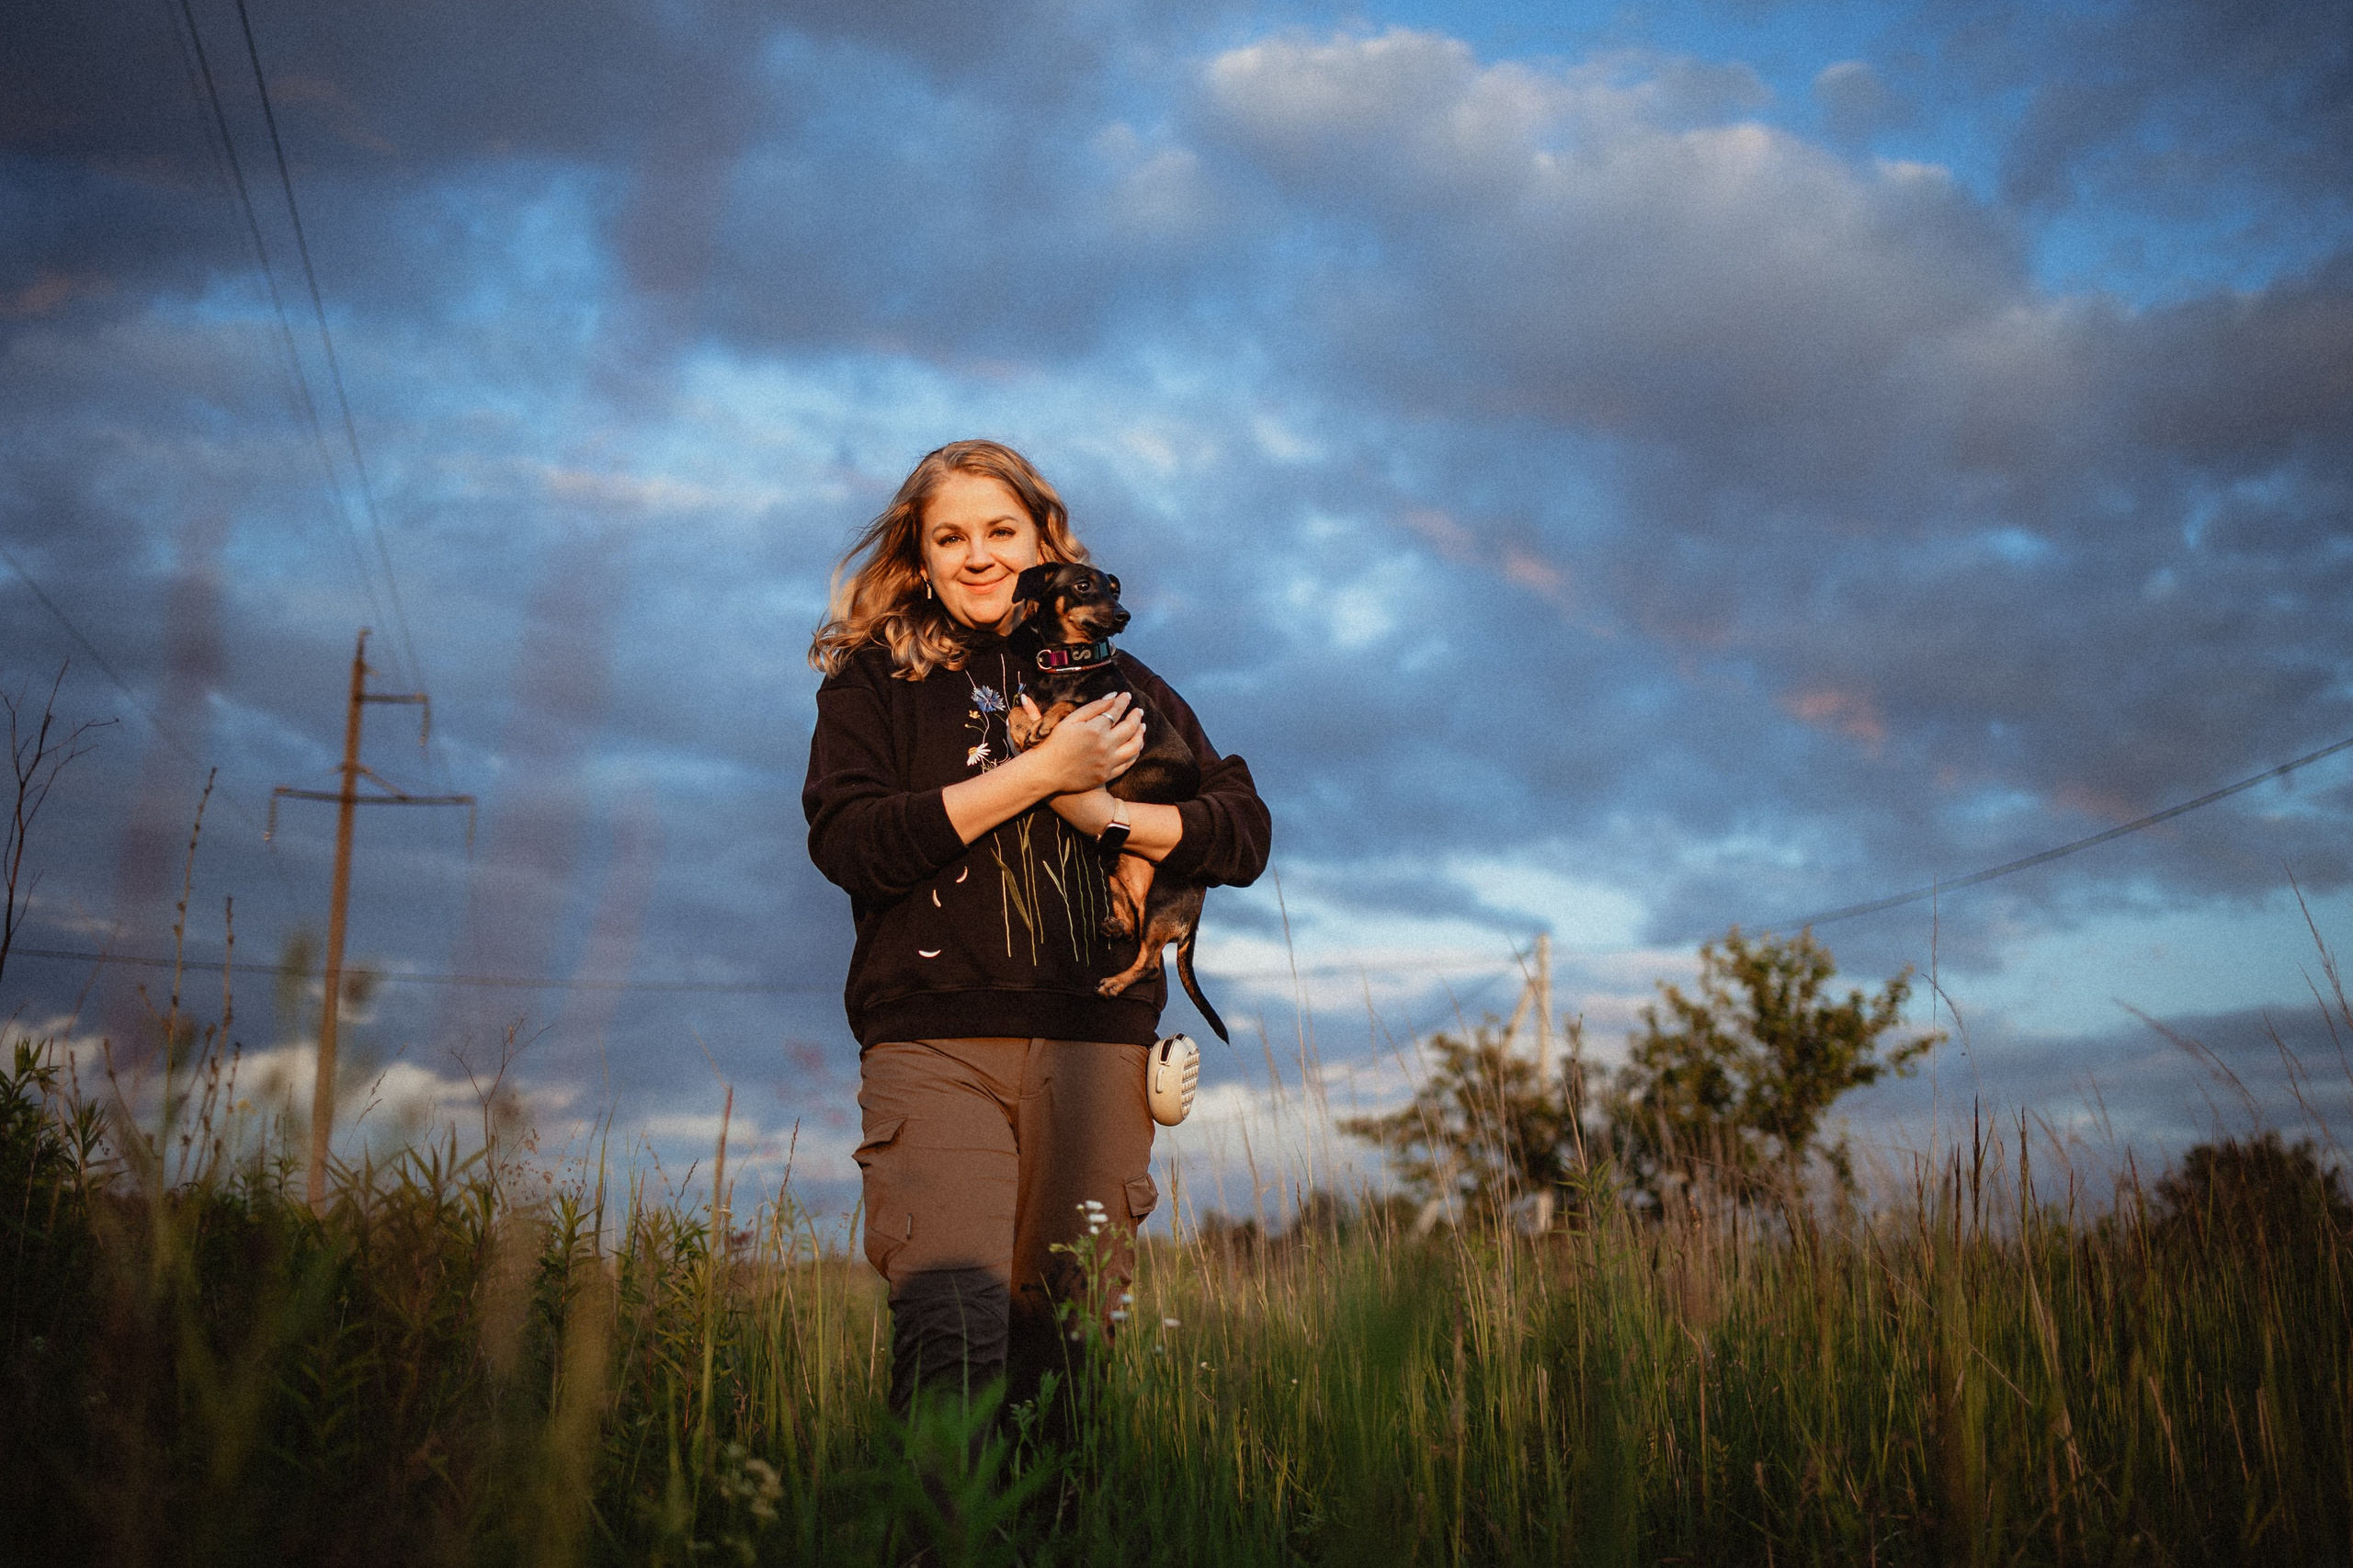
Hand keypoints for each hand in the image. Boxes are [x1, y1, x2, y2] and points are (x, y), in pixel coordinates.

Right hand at [1025, 691, 1142, 793]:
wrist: (1047, 772)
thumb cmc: (1055, 743)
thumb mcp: (1071, 720)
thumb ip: (1093, 707)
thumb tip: (1113, 696)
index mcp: (1095, 730)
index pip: (1116, 711)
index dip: (1123, 702)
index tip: (1127, 696)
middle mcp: (1105, 746)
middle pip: (1130, 728)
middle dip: (1136, 716)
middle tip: (1138, 711)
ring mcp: (1108, 762)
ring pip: (1134, 747)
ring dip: (1140, 735)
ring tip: (1142, 727)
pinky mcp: (1107, 774)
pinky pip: (1128, 763)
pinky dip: (1135, 753)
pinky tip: (1135, 746)